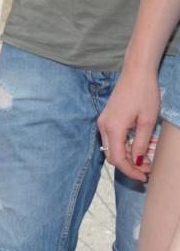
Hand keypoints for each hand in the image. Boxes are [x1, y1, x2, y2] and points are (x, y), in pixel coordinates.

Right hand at [98, 67, 159, 181]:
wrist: (136, 73)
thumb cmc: (144, 93)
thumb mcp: (147, 120)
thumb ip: (141, 143)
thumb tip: (139, 162)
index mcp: (113, 128)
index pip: (118, 159)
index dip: (130, 171)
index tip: (144, 177)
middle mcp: (103, 127)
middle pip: (112, 156)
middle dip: (128, 166)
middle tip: (146, 171)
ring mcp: (103, 122)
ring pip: (111, 149)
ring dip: (125, 158)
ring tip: (143, 162)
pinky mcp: (106, 119)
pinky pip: (111, 140)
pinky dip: (122, 148)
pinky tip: (135, 148)